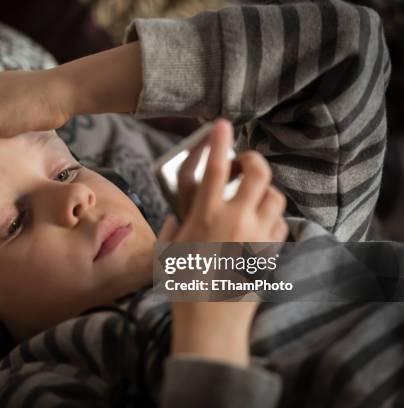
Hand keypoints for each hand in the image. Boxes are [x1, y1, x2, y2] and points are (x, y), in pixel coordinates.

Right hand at [157, 119, 287, 365]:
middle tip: (244, 164)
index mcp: (205, 217)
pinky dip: (271, 216)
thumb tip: (181, 208)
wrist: (210, 323)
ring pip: (274, 196)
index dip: (220, 141)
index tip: (222, 125)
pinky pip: (280, 223)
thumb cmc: (183, 287)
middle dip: (253, 160)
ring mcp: (257, 236)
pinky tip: (257, 224)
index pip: (217, 168)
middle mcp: (235, 221)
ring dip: (263, 190)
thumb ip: (174, 222)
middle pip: (259, 173)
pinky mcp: (271, 253)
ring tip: (250, 198)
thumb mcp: (167, 250)